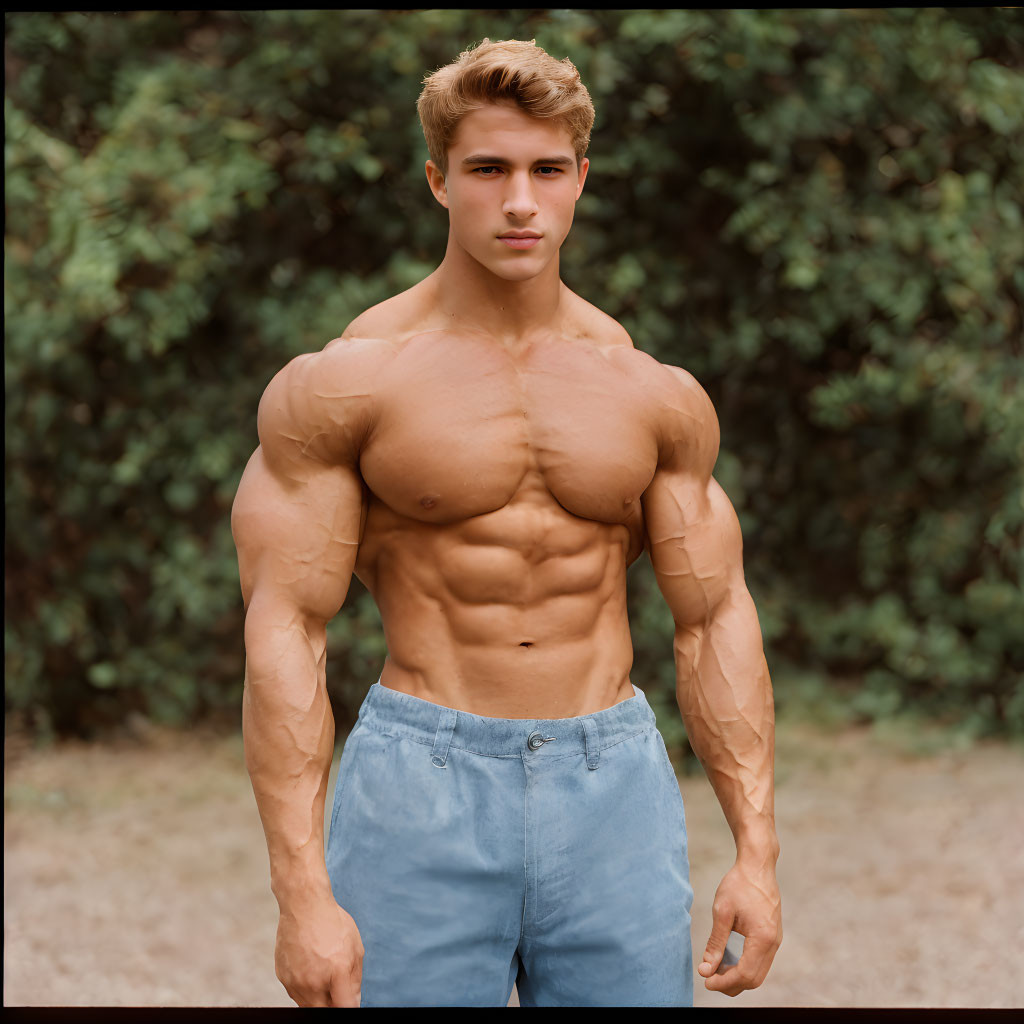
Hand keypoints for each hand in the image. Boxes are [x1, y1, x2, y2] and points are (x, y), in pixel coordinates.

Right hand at [275, 896, 364, 1006]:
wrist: (303, 905)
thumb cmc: (333, 923)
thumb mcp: (355, 947)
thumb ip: (355, 980)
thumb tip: (353, 1003)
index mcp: (337, 971)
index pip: (344, 1008)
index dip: (349, 1010)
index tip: (348, 1005)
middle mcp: (314, 980)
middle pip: (324, 1012)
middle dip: (333, 1005)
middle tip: (337, 989)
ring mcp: (296, 981)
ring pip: (309, 1006)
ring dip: (318, 998)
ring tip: (323, 972)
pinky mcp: (283, 978)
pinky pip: (296, 994)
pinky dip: (305, 989)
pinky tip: (310, 967)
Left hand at [697, 857, 781, 995]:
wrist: (757, 865)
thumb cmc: (739, 884)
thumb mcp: (722, 911)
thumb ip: (715, 943)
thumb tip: (706, 969)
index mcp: (762, 938)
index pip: (745, 974)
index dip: (724, 982)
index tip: (706, 980)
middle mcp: (773, 943)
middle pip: (754, 979)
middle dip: (731, 984)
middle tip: (709, 978)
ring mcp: (775, 940)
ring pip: (759, 972)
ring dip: (738, 976)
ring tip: (715, 970)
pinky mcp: (773, 936)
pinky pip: (761, 961)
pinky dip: (745, 966)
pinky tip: (728, 960)